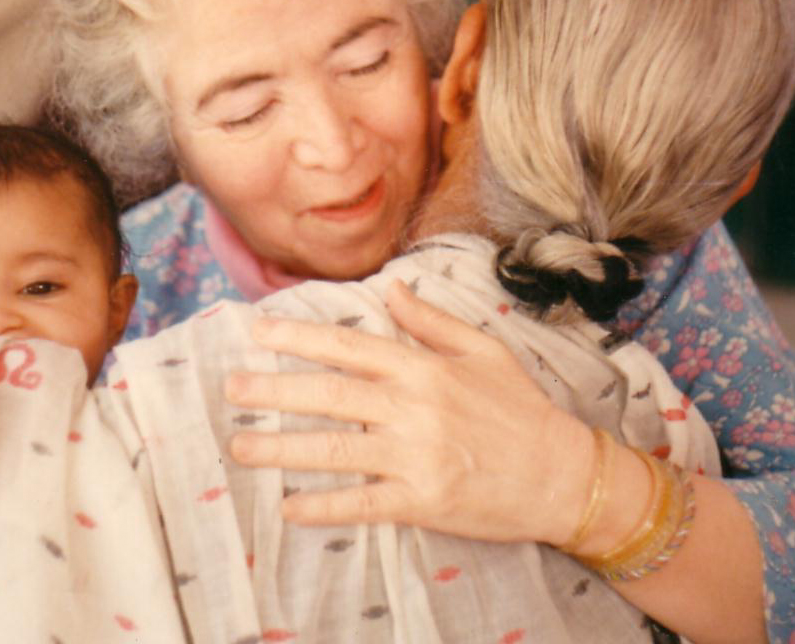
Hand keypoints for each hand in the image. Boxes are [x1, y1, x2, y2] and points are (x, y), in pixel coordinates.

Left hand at [225, 279, 590, 545]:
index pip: (350, 346)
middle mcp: (414, 408)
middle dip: (275, 389)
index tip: (258, 330)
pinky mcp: (422, 500)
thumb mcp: (485, 351)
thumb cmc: (523, 410)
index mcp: (424, 368)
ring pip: (335, 449)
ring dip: (282, 448)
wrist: (563, 475)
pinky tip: (289, 507)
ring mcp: (416, 456)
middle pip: (330, 394)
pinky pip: (362, 503)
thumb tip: (391, 287)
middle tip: (232, 387)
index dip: (300, 337)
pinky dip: (323, 506)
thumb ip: (432, 321)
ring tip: (240, 446)